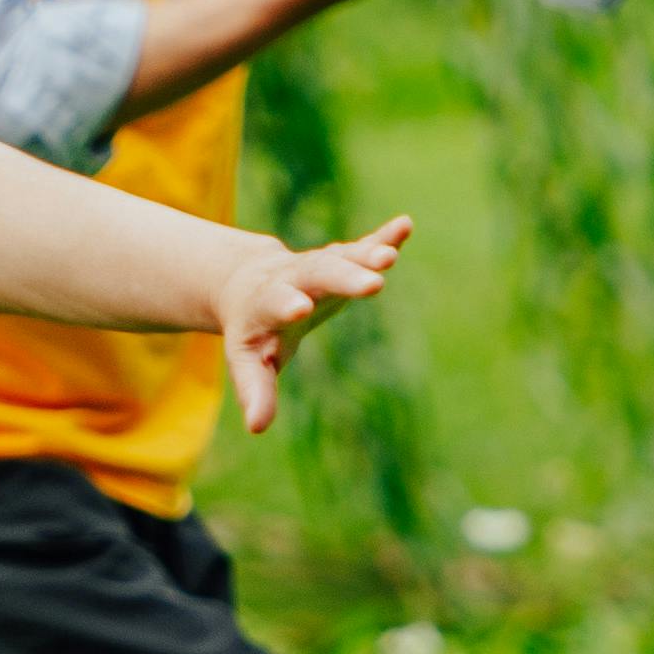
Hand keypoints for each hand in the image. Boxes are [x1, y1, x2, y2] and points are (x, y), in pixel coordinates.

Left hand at [215, 217, 410, 433]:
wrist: (248, 282)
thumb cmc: (254, 330)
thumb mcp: (248, 360)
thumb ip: (255, 389)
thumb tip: (257, 427)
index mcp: (266, 303)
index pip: (276, 303)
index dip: (286, 306)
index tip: (299, 309)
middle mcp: (292, 278)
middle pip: (317, 273)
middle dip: (342, 277)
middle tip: (372, 283)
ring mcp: (318, 264)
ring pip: (341, 257)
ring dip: (366, 255)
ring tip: (390, 256)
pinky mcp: (341, 258)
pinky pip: (363, 245)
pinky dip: (383, 238)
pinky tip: (405, 226)